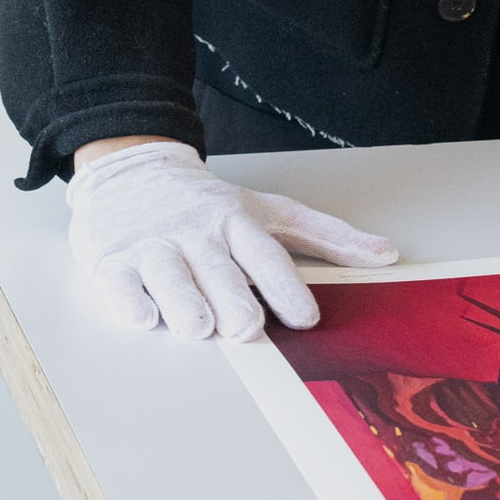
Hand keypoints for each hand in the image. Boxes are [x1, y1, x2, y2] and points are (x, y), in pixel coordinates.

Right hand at [65, 140, 397, 337]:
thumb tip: (387, 255)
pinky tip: (143, 315)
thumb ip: (327, 236)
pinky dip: (130, 300)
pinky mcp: (112, 260)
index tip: (304, 316)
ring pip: (170, 276)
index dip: (286, 286)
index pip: (266, 255)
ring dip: (184, 303)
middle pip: (218, 271)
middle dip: (233, 299)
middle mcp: (197, 233)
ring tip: (199, 328)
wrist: (134, 170)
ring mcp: (153, 246)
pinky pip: (121, 283)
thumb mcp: (270, 211)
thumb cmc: (209, 204)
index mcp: (237, 221)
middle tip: (246, 329)